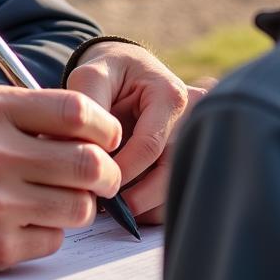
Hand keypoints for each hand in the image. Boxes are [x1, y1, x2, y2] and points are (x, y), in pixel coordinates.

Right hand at [0, 85, 122, 270]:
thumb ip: (30, 110)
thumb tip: (93, 127)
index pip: (73, 112)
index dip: (104, 124)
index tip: (108, 134)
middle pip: (87, 164)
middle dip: (107, 170)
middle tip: (103, 172)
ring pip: (78, 207)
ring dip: (79, 202)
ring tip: (59, 193)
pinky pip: (54, 240)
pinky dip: (50, 229)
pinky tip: (26, 216)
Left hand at [66, 42, 203, 222]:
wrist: (124, 71)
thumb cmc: (107, 72)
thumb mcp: (91, 75)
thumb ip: (88, 102)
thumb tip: (87, 148)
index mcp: (170, 96)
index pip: (150, 145)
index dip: (121, 170)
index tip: (94, 184)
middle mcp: (192, 122)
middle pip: (169, 174)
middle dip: (135, 197)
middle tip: (104, 207)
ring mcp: (193, 145)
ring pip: (174, 191)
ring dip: (142, 206)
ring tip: (110, 207)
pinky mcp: (186, 162)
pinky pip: (173, 196)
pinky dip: (148, 208)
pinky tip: (124, 202)